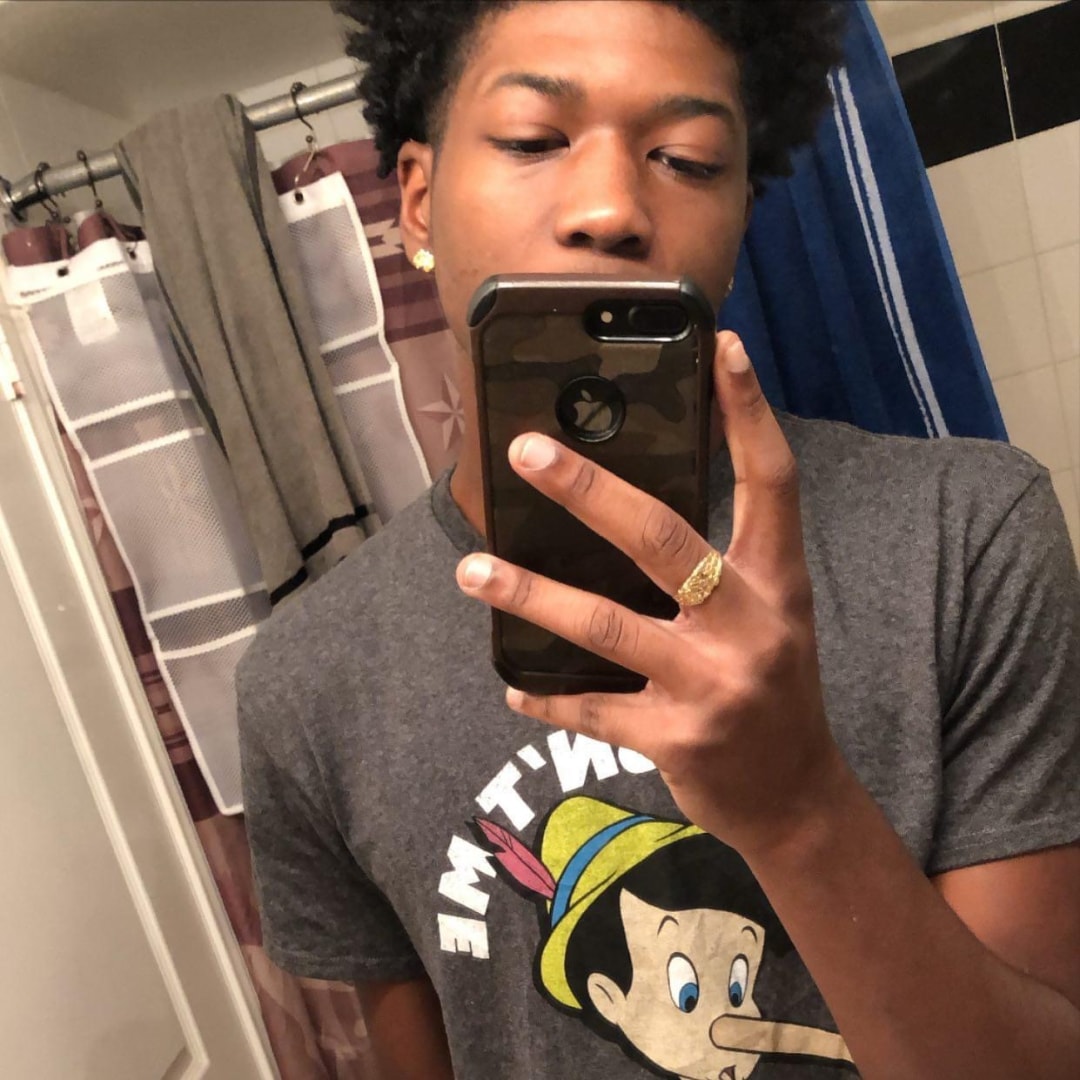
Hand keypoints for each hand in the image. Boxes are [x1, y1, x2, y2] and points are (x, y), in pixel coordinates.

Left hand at [456, 331, 847, 855]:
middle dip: (588, 490)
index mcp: (780, 583)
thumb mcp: (769, 616)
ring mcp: (714, 685)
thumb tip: (626, 510)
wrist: (798, 798)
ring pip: (606, 624)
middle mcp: (751, 626)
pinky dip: (548, 692)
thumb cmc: (775, 690)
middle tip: (527, 451)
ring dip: (532, 595)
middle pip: (662, 538)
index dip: (750, 413)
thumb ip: (719, 565)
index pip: (771, 481)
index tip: (723, 348)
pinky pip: (594, 706)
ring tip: (473, 570)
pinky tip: (512, 683)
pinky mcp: (677, 739)